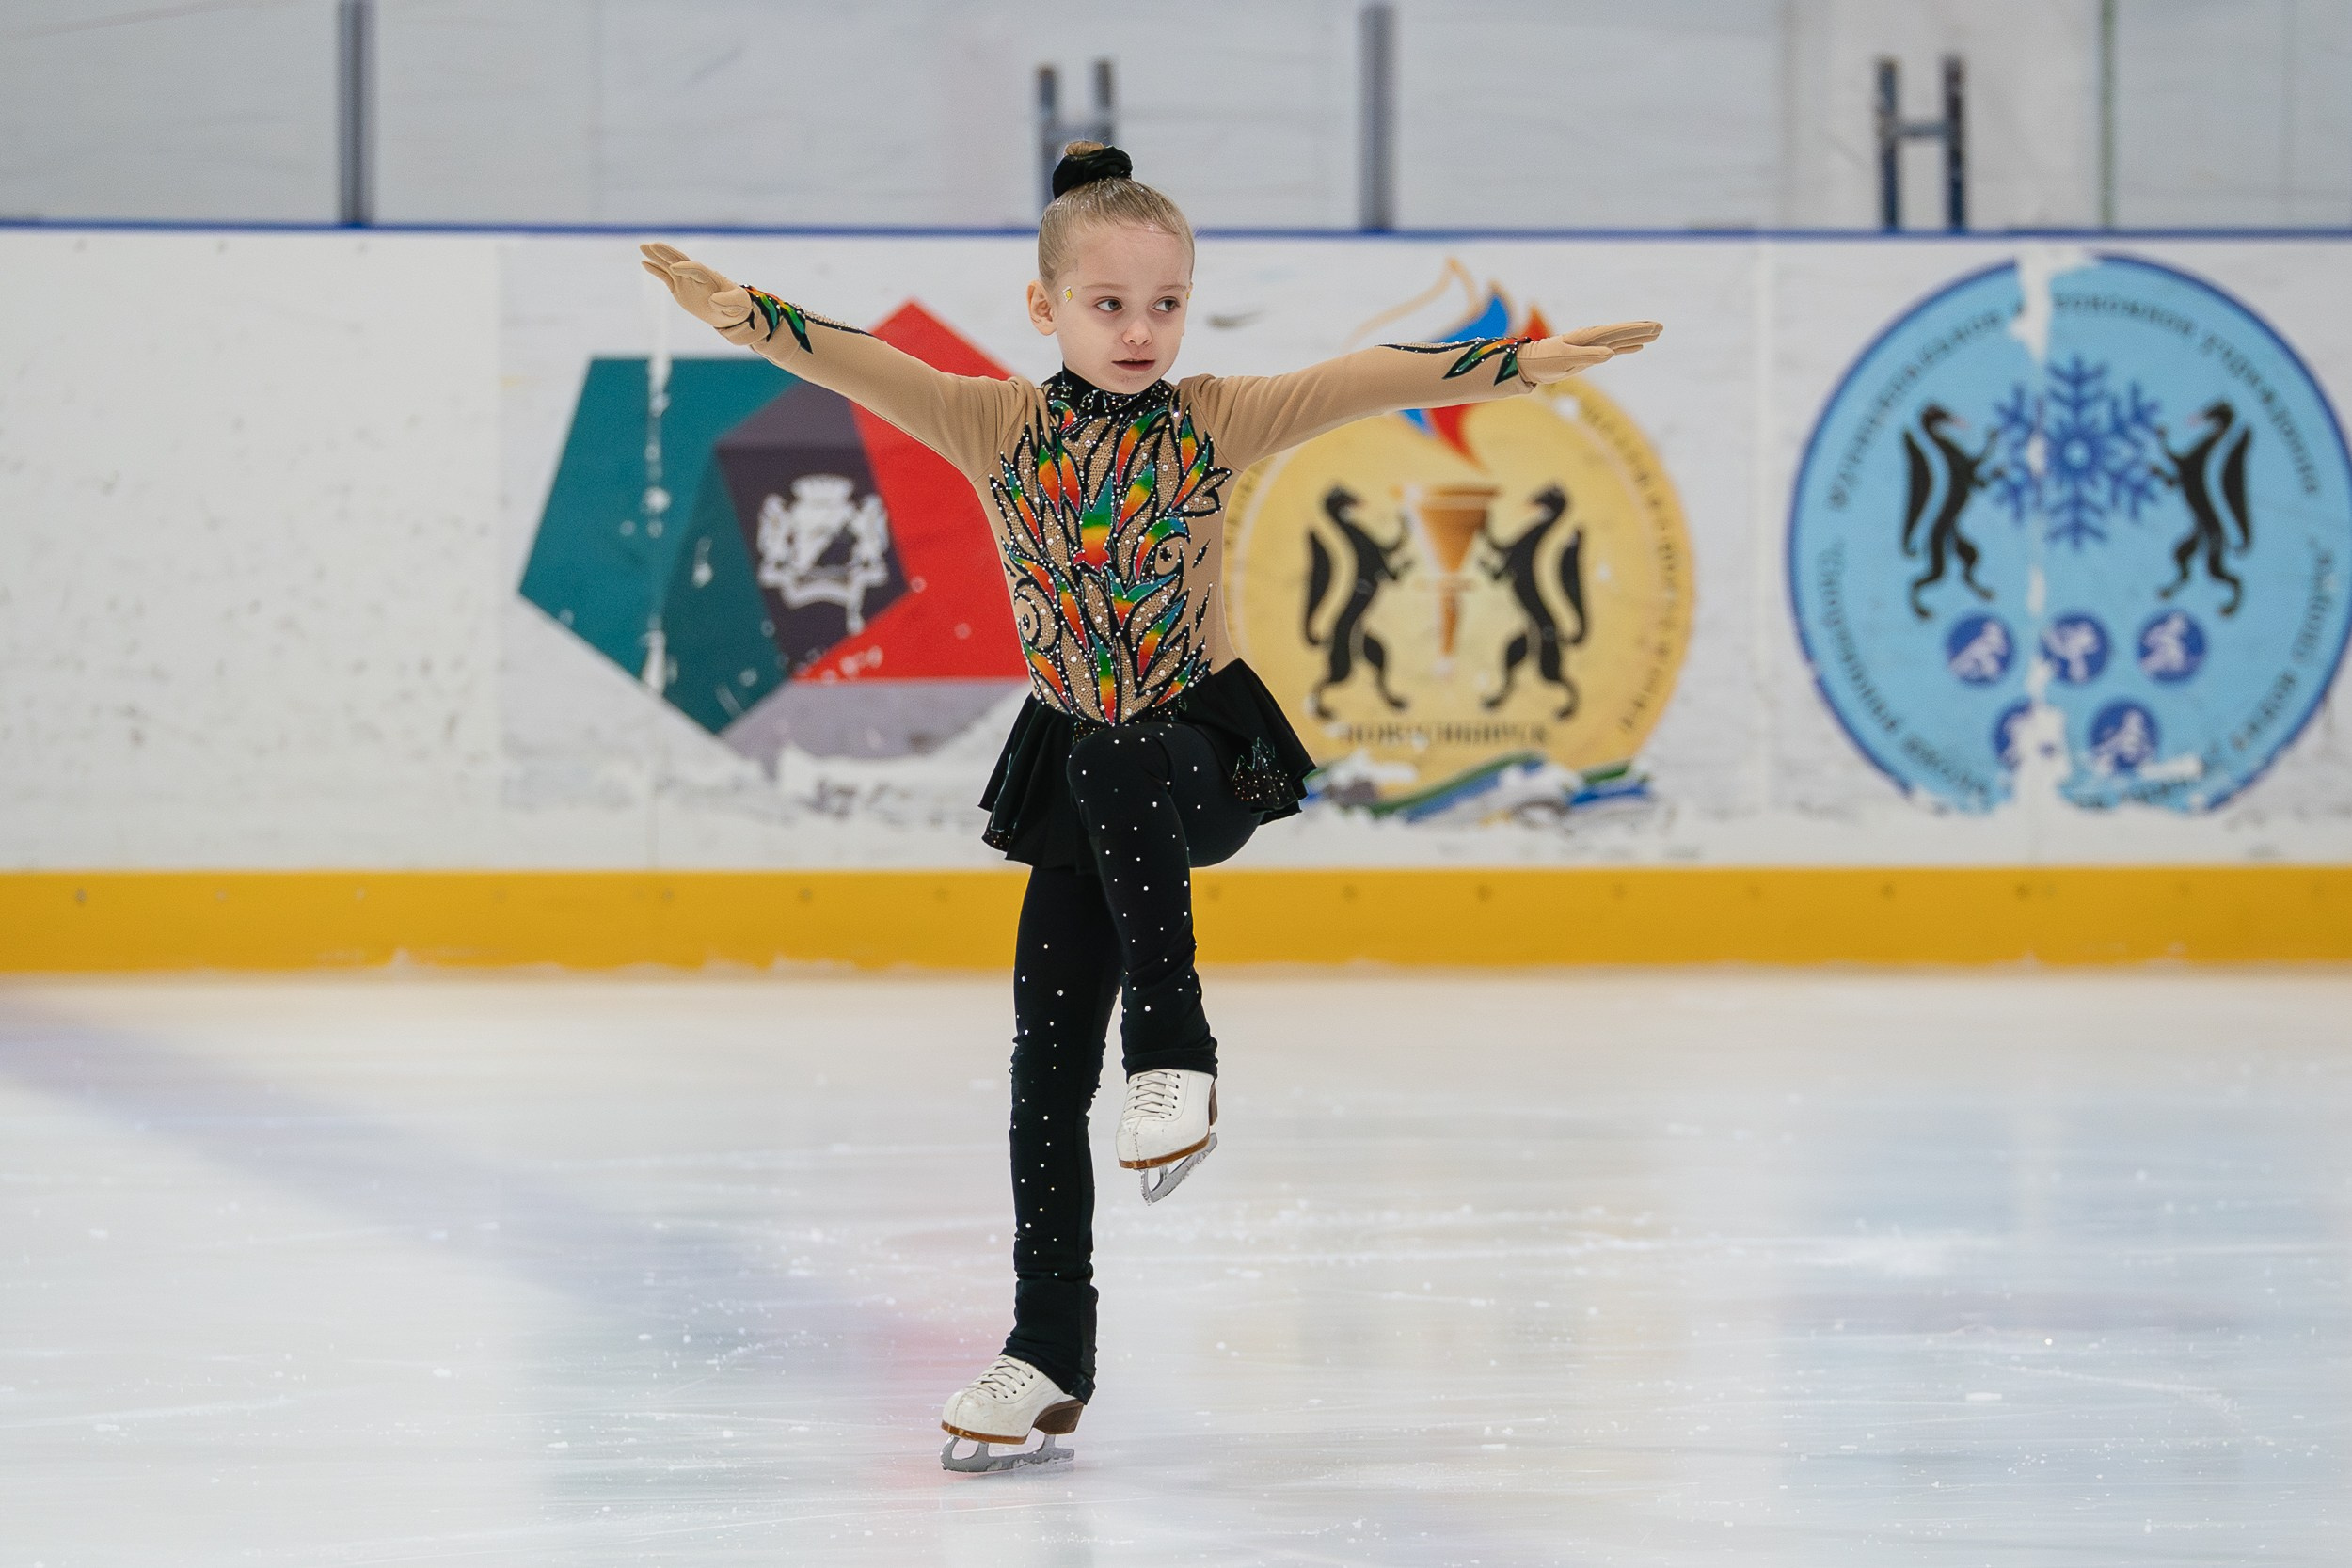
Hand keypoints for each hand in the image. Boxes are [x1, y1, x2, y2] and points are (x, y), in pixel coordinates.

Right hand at [639, 242, 755, 330]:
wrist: (730, 311)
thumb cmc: (737, 306)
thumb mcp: (738, 305)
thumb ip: (729, 302)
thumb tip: (714, 301)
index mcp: (711, 277)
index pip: (697, 269)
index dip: (687, 268)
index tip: (675, 268)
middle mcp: (696, 275)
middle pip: (680, 260)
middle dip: (667, 253)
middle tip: (653, 245)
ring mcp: (686, 280)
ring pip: (669, 265)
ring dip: (657, 256)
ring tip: (643, 246)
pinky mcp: (679, 287)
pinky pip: (665, 277)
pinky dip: (655, 270)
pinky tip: (644, 263)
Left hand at [1518, 320, 1661, 383]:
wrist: (1528, 365)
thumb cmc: (1544, 362)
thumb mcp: (1563, 359)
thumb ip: (1587, 355)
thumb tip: (1611, 353)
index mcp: (1588, 337)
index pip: (1617, 332)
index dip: (1636, 329)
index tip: (1653, 326)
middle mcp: (1592, 338)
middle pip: (1621, 333)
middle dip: (1641, 330)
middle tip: (1661, 327)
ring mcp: (1591, 345)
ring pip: (1619, 340)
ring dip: (1636, 337)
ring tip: (1655, 334)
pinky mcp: (1589, 354)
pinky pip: (1612, 349)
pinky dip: (1625, 348)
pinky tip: (1636, 348)